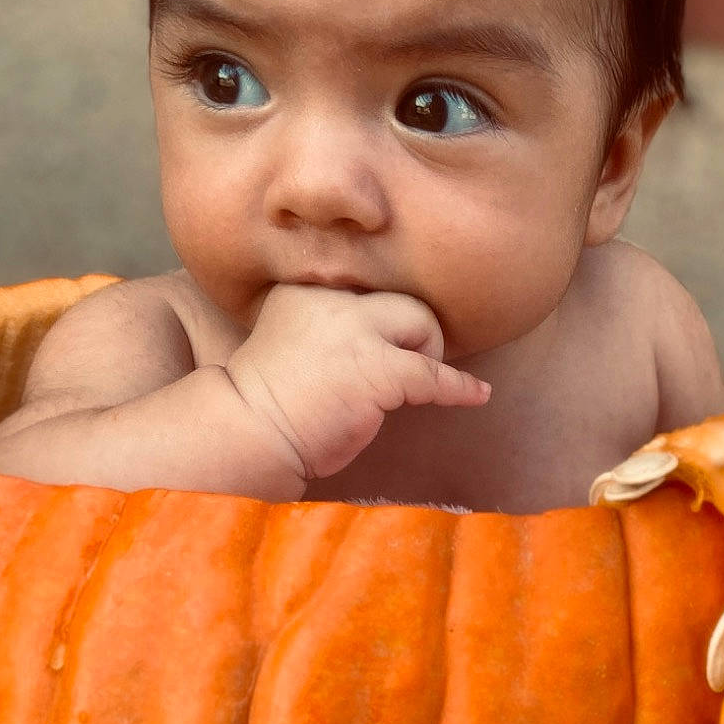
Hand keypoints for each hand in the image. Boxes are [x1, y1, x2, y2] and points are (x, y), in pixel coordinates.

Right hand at [228, 285, 489, 480]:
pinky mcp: (375, 370)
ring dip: (431, 352)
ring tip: (423, 382)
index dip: (386, 320)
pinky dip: (458, 387)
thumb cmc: (270, 405)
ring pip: (422, 322)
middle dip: (417, 332)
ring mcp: (353, 332)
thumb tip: (387, 338)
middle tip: (411, 364)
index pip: (368, 288)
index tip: (391, 341)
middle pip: (402, 299)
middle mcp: (331, 300)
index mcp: (307, 289)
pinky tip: (476, 395)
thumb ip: (330, 329)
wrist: (247, 435)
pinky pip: (433, 374)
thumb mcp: (292, 343)